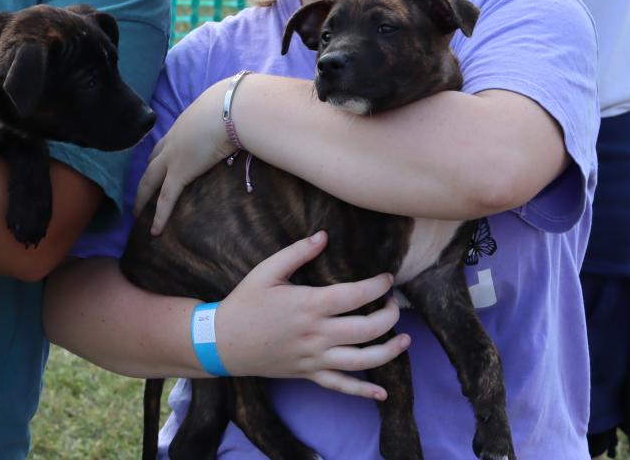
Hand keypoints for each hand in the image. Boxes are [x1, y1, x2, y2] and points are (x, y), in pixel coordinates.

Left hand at [136, 79, 237, 232]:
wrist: (230, 109)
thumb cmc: (233, 107)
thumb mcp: (223, 113)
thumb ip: (224, 122)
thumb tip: (239, 125)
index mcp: (182, 126)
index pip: (164, 144)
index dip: (158, 157)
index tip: (155, 165)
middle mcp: (172, 141)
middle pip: (151, 164)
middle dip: (143, 179)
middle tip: (138, 195)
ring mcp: (172, 157)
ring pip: (149, 181)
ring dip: (142, 197)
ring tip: (137, 214)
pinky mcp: (179, 173)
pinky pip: (165, 199)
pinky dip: (159, 216)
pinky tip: (155, 231)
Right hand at [214, 231, 408, 398]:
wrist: (223, 342)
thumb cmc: (245, 303)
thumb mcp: (267, 271)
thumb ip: (297, 252)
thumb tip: (324, 236)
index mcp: (309, 305)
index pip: (356, 295)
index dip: (378, 286)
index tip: (387, 278)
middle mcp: (317, 334)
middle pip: (367, 328)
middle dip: (390, 316)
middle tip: (395, 305)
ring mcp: (314, 358)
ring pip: (362, 360)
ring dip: (389, 351)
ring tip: (405, 340)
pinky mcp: (309, 374)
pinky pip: (341, 386)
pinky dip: (364, 391)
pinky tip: (383, 393)